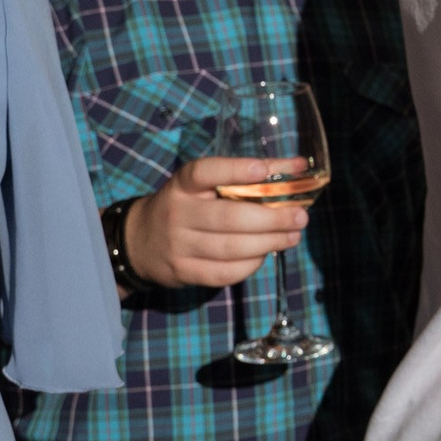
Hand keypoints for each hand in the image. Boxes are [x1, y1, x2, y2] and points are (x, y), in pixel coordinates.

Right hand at [123, 156, 309, 288]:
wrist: (139, 241)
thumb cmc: (187, 206)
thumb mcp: (203, 186)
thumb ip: (244, 178)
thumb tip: (298, 167)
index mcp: (183, 185)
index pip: (205, 172)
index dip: (234, 170)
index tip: (262, 169)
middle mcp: (178, 213)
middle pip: (229, 218)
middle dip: (271, 219)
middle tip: (301, 216)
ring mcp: (179, 245)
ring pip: (230, 248)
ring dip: (269, 243)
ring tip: (292, 236)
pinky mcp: (184, 271)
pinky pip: (224, 272)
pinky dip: (251, 265)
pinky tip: (265, 254)